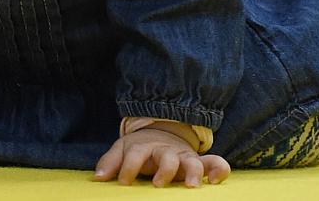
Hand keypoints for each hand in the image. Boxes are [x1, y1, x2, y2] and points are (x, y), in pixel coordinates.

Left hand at [93, 126, 230, 187]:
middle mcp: (166, 151)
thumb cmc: (140, 148)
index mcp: (145, 147)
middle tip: (158, 184)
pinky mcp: (199, 162)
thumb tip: (99, 178)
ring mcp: (184, 156)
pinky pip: (215, 163)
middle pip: (166, 157)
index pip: (136, 154)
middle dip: (164, 170)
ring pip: (192, 161)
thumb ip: (111, 162)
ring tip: (192, 186)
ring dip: (193, 172)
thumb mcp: (122, 150)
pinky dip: (218, 169)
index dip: (129, 167)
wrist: (162, 132)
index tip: (123, 181)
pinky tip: (216, 181)